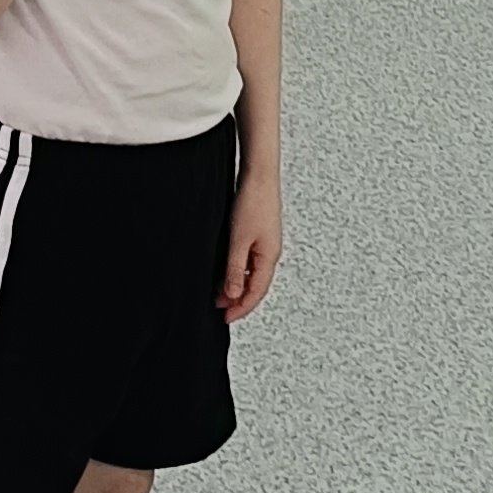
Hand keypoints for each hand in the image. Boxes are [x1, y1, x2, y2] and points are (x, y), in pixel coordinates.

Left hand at [220, 170, 282, 320]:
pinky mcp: (260, 233)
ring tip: (221, 293)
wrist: (259, 174)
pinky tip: (229, 271)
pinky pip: (251, 261)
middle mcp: (271, 252)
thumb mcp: (238, 241)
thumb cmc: (252, 202)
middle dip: (239, 300)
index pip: (256, 292)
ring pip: (253, 274)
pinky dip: (240, 272)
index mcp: (270, 257)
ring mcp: (267, 243)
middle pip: (257, 285)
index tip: (226, 318)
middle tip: (221, 309)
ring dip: (238, 286)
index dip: (241, 308)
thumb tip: (233, 294)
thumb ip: (234, 269)